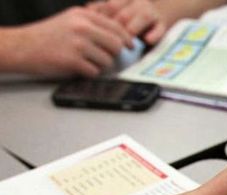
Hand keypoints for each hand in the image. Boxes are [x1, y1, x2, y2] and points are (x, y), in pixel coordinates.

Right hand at [4, 7, 132, 76]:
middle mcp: (82, 27)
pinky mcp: (73, 61)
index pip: (116, 27)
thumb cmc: (47, 35)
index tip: (130, 45)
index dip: (126, 38)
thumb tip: (119, 31)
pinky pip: (95, 72)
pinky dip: (89, 73)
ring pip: (107, 60)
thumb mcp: (70, 19)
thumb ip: (93, 22)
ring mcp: (78, 44)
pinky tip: (78, 68)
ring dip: (100, 65)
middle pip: (116, 45)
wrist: (22, 46)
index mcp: (83, 15)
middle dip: (114, 54)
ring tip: (86, 61)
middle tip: (105, 57)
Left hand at [90, 0, 167, 44]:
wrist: (156, 17)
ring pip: (143, 17)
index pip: (111, 6)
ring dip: (133, 30)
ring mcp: (151, 13)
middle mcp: (138, 3)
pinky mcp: (162, 25)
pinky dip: (154, 35)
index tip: (96, 32)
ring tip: (128, 44)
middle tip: (109, 42)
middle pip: (125, 12)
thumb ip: (101, 10)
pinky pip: (160, 29)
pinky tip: (147, 40)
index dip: (103, 19)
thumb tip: (86, 11)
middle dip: (117, 27)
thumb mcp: (115, 11)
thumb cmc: (130, 18)